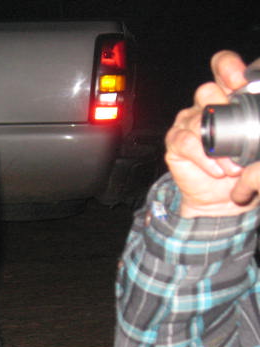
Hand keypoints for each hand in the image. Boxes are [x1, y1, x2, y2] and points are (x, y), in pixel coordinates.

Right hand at [165, 50, 256, 217]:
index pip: (222, 66)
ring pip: (197, 119)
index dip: (228, 67)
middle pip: (206, 90)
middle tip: (240, 128)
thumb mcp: (257, 140)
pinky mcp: (176, 143)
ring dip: (218, 144)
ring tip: (234, 166)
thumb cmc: (243, 166)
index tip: (240, 81)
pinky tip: (217, 170)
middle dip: (222, 107)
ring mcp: (188, 124)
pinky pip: (186, 143)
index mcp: (228, 96)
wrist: (221, 199)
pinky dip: (204, 158)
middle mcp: (205, 106)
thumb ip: (257, 121)